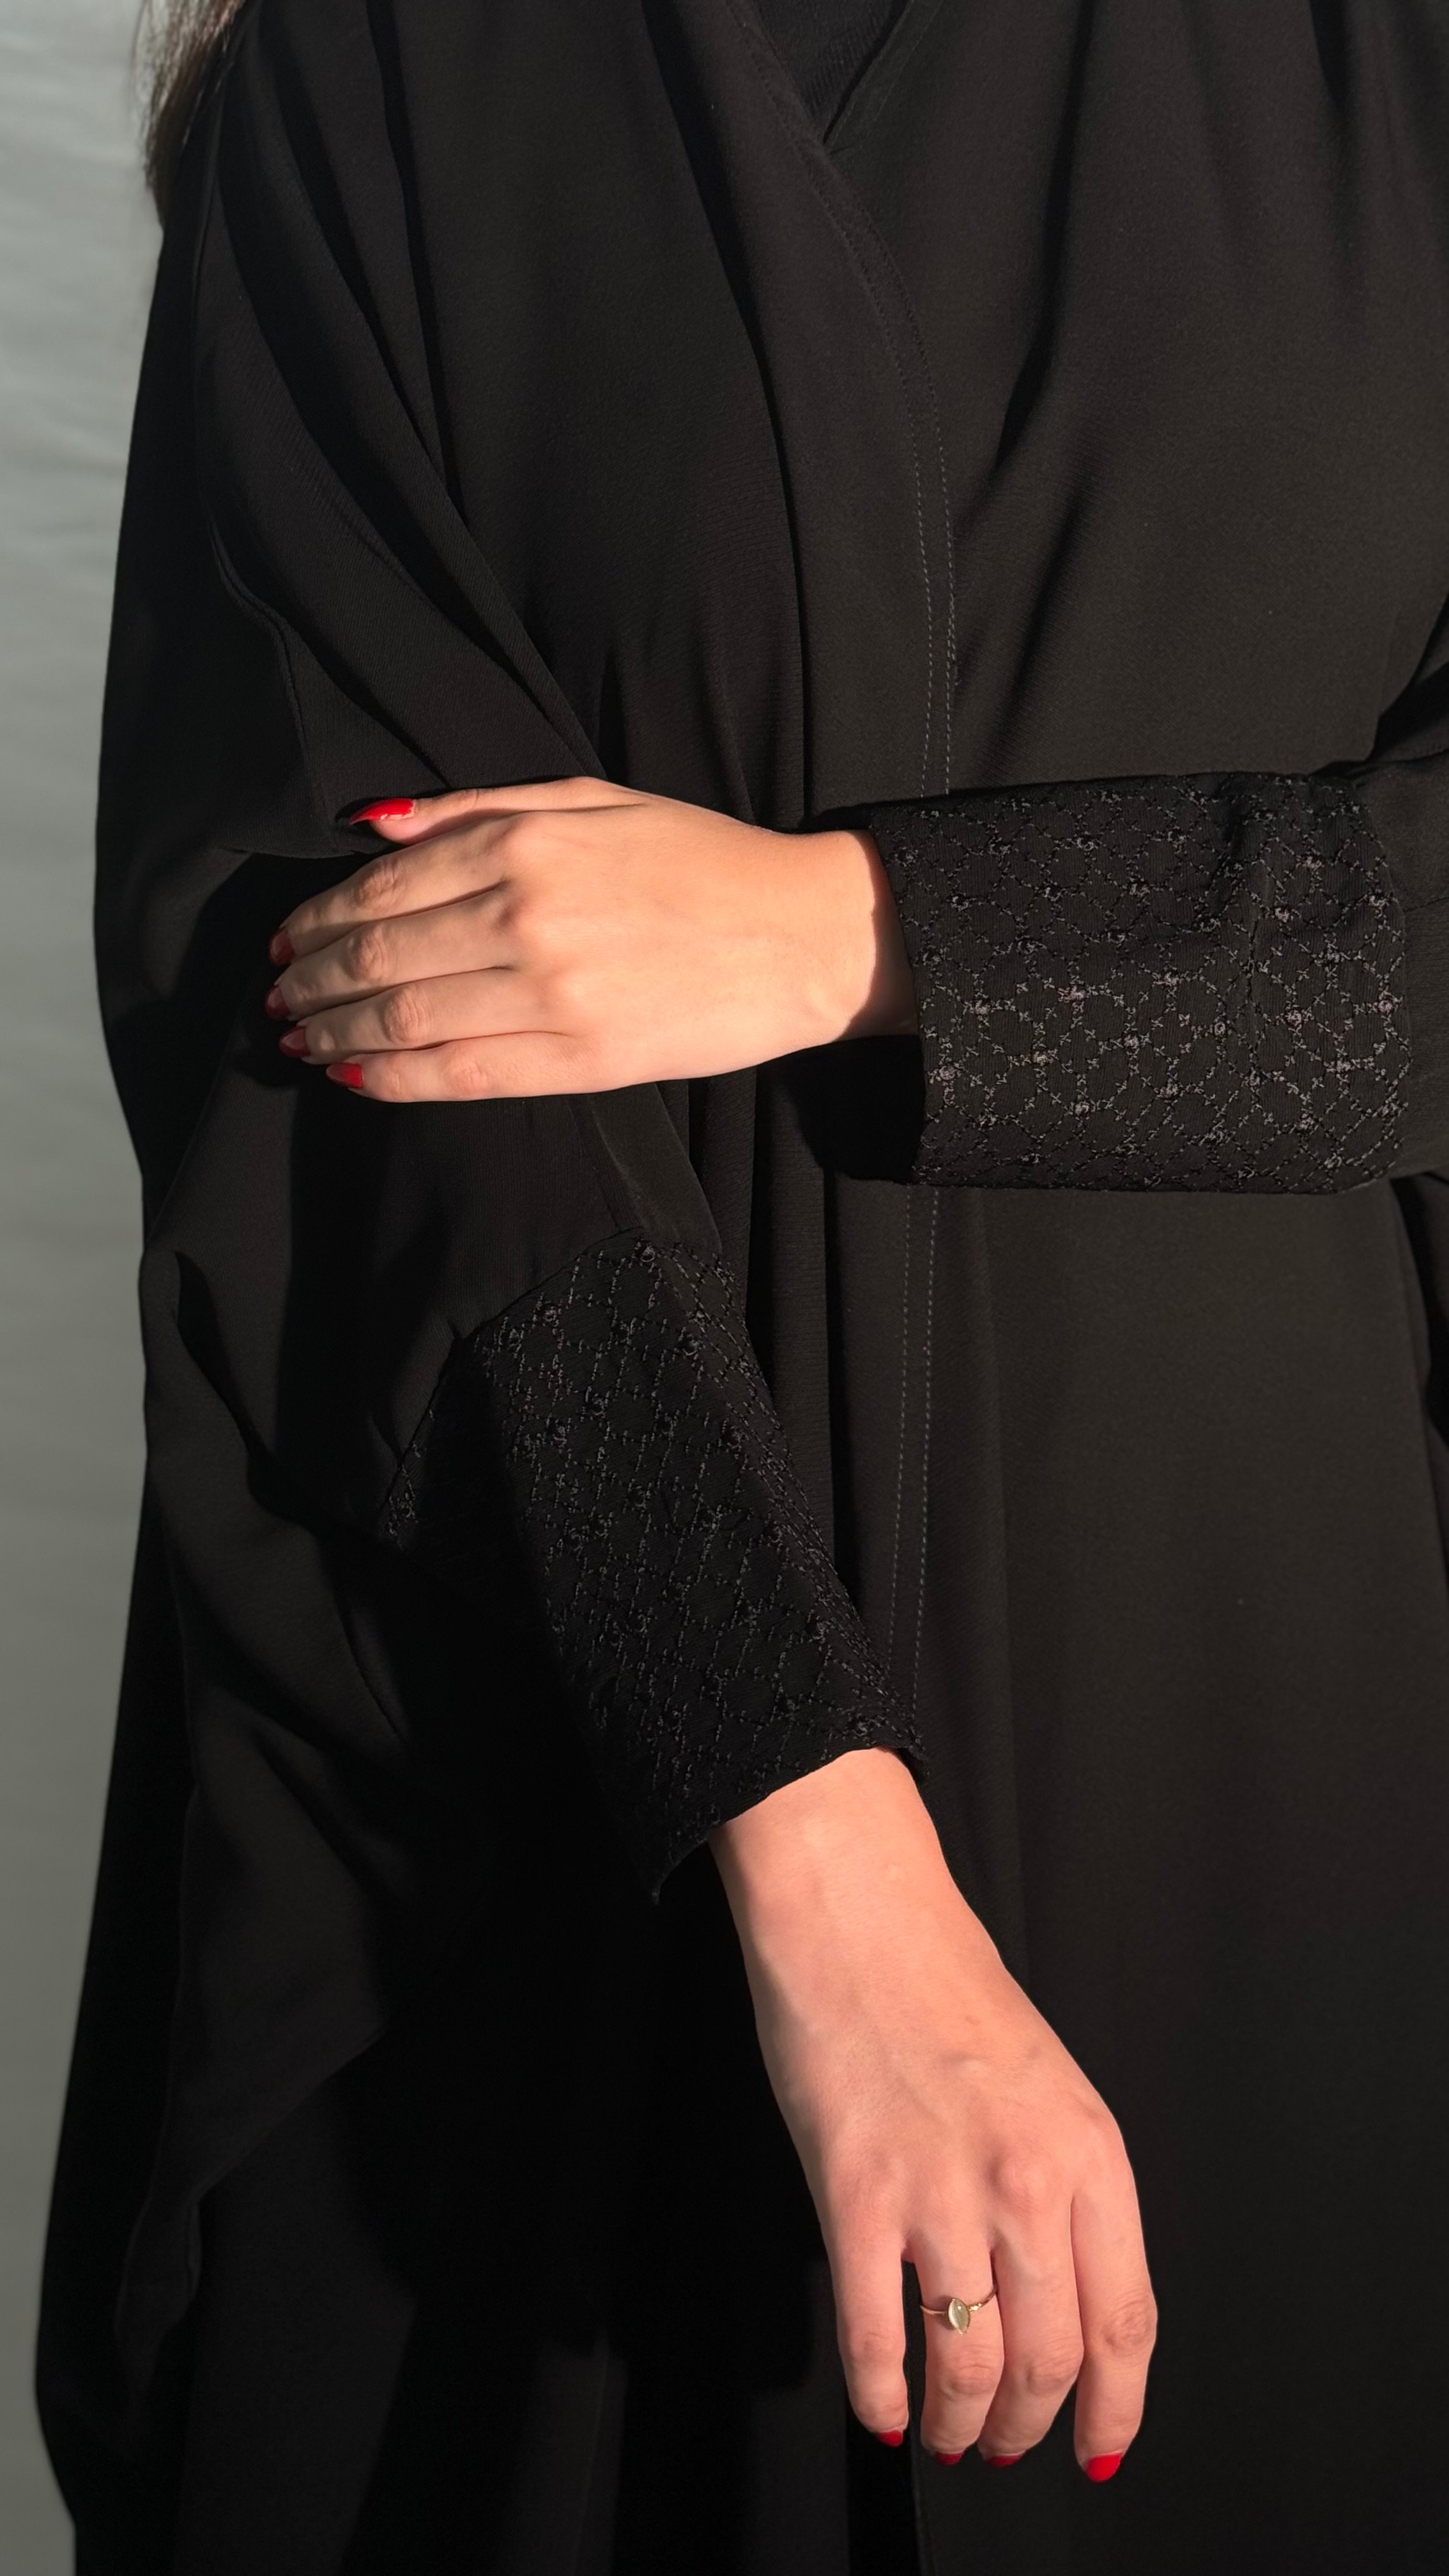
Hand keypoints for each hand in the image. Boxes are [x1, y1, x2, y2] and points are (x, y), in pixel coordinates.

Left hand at [265, 779, 915, 1097]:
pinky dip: (391, 1079)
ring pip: (403, 1019)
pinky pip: (459, 1074)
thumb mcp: (591, 798)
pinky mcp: (581, 1058)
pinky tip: (353, 1077)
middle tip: (278, 996)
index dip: (316, 920)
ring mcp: (552, 992)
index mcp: (525, 842)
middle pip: (377, 957)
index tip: (287, 939)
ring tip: (299, 1039)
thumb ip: (475, 806)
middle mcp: (525, 915)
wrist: (803, 935)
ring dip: (333, 1033)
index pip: (381, 887)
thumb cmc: (700, 859)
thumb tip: (371, 824)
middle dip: (310, 981)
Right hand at [712, 1750, 1155, 2474]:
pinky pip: (877, 2337)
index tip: (1100, 2444)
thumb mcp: (1049, 2086)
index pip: (1126, 2320)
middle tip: (1004, 2439)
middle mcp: (1030, 2181)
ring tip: (946, 2432)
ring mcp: (943, 2192)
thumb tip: (1063, 2296)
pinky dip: (882, 2395)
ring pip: (971, 2364)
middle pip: (1051, 2358)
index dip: (1116, 2405)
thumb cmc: (947, 1987)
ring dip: (960, 2421)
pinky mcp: (858, 2194)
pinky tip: (883, 2409)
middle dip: (1028, 2421)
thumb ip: (1067, 2185)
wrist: (862, 1916)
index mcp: (1090, 2152)